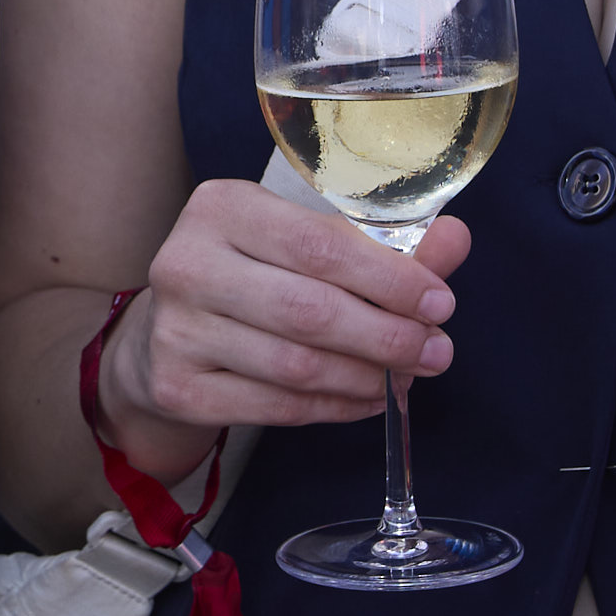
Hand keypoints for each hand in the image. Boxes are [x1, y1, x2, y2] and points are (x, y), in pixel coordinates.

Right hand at [103, 181, 464, 470]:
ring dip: (366, 377)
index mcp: (222, 207)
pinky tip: (364, 399)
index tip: (441, 303)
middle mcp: (187, 263)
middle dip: (387, 336)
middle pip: (309, 310)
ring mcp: (176, 331)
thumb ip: (379, 242)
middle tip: (436, 351)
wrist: (161, 340)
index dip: (389, 279)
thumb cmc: (249, 278)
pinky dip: (333, 408)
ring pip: (296, 365)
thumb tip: (455, 240)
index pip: (318, 245)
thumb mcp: (304, 244)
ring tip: (405, 377)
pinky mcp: (178, 389)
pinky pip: (276, 406)